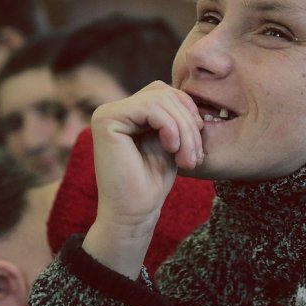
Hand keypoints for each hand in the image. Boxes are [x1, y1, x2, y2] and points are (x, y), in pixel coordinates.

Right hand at [83, 82, 203, 278]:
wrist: (134, 213)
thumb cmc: (152, 183)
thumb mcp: (170, 142)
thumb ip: (174, 116)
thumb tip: (190, 94)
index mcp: (128, 113)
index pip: (164, 93)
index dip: (188, 112)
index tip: (198, 146)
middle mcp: (114, 110)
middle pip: (163, 93)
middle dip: (188, 122)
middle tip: (195, 156)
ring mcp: (107, 113)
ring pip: (160, 98)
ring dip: (183, 129)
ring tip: (187, 158)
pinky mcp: (106, 120)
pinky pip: (150, 108)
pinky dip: (170, 127)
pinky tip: (172, 149)